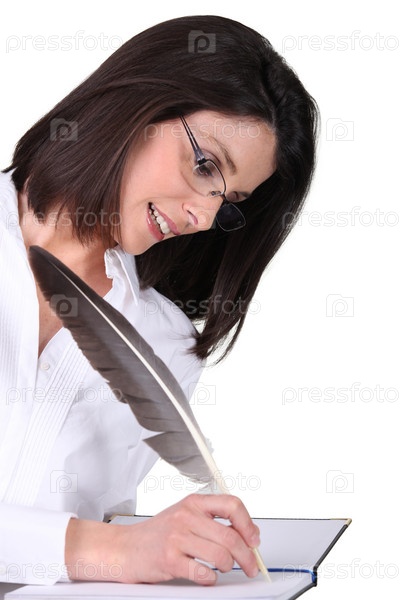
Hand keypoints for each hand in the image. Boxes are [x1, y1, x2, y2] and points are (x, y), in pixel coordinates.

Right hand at [65, 493, 260, 584]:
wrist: (125, 548)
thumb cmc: (158, 533)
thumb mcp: (185, 516)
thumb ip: (212, 521)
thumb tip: (247, 534)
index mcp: (193, 502)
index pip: (232, 505)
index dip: (248, 524)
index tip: (254, 540)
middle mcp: (186, 516)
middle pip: (230, 536)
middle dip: (247, 556)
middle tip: (250, 566)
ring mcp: (177, 537)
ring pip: (221, 556)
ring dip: (228, 568)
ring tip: (223, 569)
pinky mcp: (170, 560)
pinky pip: (203, 573)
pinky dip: (210, 579)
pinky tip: (207, 576)